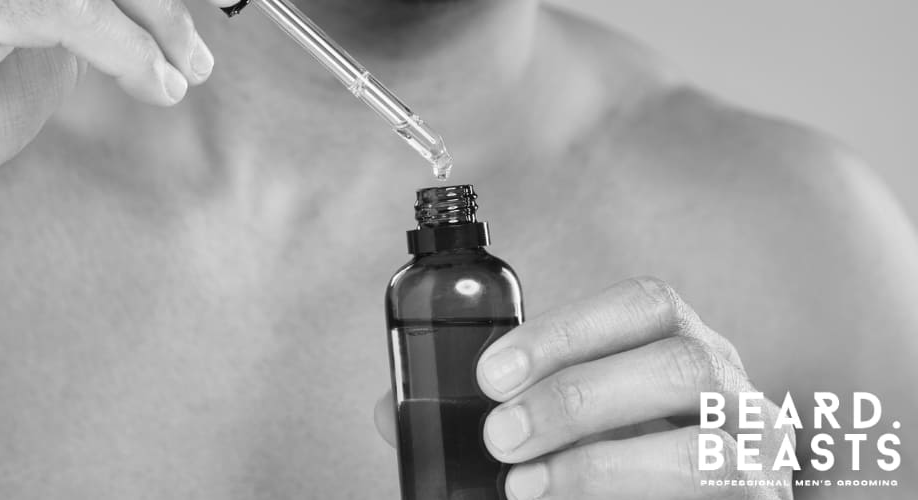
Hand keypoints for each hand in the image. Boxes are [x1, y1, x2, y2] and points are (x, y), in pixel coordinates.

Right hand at [0, 0, 231, 223]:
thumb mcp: (35, 61)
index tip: (214, 7)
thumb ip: (86, 24)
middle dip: (163, 4)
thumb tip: (150, 20)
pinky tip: (151, 82)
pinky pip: (69, 8)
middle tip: (198, 54)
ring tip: (180, 72)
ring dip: (158, 20)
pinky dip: (127, 46)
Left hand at [375, 277, 794, 499]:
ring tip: (526, 485)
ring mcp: (756, 450)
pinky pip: (713, 493)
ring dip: (600, 462)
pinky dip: (625, 493)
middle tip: (501, 435)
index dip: (567, 330)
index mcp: (681, 342)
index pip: (645, 304)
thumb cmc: (617, 463)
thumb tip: (389, 411)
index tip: (491, 372)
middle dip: (576, 396)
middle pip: (678, 363)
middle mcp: (731, 385)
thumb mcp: (559, 425)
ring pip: (702, 443)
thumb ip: (494, 408)